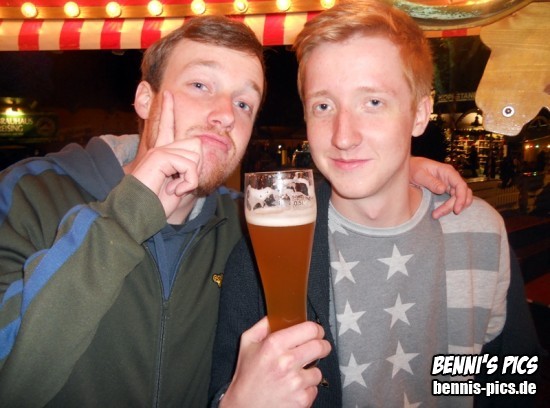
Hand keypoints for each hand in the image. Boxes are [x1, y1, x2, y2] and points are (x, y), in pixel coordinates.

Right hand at [130, 91, 201, 218]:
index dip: (168, 110)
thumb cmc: (157, 204)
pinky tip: (173, 189)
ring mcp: (159, 151)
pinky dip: (187, 181)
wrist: (140, 213)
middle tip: (181, 185)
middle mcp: (160, 148)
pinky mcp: (159, 156)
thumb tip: (199, 148)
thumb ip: (187, 167)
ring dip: (190, 178)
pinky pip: (188, 164)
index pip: (167, 127)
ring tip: (174, 188)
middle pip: (196, 145)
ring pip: (195, 155)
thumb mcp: (179, 184)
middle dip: (196, 169)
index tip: (167, 93)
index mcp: (162, 153)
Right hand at [220, 317, 330, 407]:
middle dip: (321, 346)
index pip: (310, 329)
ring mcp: (296, 382)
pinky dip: (307, 388)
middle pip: (320, 346)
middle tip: (317, 348)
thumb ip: (263, 326)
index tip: (316, 332)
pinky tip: (293, 388)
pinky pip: (315, 388)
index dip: (316, 329)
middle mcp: (286, 362)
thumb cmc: (247, 376)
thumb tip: (278, 315)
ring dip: (310, 371)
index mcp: (274, 345)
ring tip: (295, 374)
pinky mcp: (302, 399)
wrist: (244, 407)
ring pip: (319, 370)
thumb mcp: (247, 343)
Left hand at [409, 156, 472, 218]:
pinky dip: (451, 206)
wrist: (409, 168)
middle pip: (462, 193)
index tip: (456, 210)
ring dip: (453, 207)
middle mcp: (451, 177)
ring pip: (460, 197)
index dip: (461, 198)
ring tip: (437, 214)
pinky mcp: (447, 189)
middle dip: (453, 206)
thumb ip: (431, 181)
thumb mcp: (419, 174)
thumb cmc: (413, 168)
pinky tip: (442, 211)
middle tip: (437, 214)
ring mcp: (450, 183)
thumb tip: (443, 189)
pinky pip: (455, 199)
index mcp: (447, 171)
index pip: (461, 185)